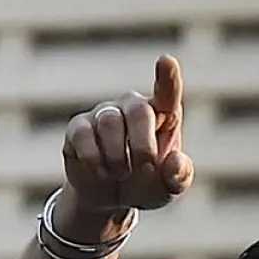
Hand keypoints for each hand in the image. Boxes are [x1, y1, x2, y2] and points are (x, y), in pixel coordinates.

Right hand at [61, 55, 194, 213]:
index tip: (166, 61)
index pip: (166, 91)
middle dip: (143, 145)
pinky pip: (83, 135)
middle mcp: (133, 107)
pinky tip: (101, 173)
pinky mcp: (78, 127)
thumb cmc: (146, 184)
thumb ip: (179, 177)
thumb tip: (174, 162)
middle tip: (146, 168)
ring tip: (121, 174)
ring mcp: (104, 114)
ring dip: (117, 157)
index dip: (167, 77)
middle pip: (138, 111)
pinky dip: (94, 160)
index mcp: (162, 115)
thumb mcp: (168, 188)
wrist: (110, 197)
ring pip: (110, 122)